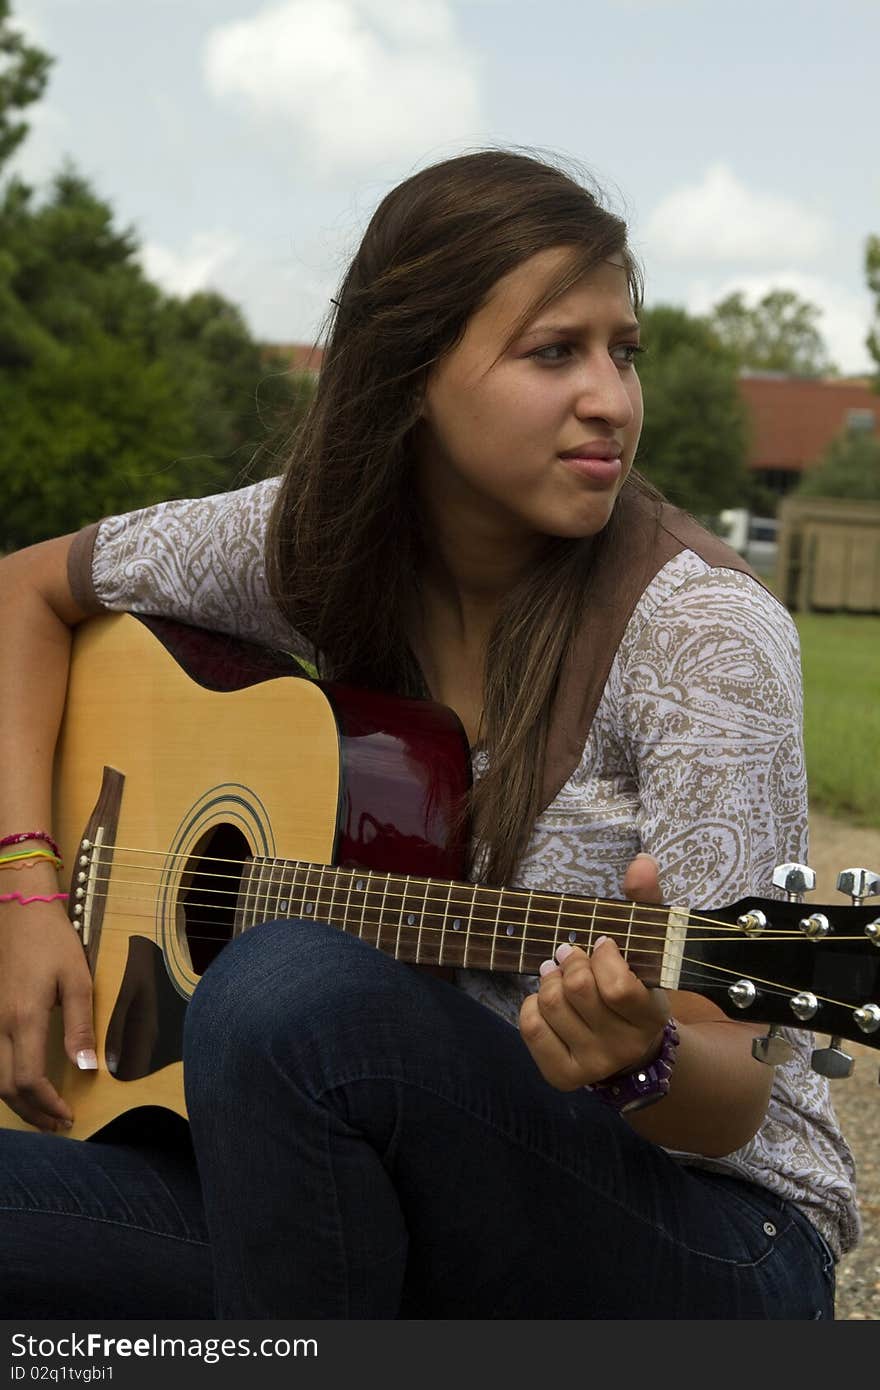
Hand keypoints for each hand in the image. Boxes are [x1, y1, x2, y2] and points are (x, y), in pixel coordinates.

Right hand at [0, 902, 96, 1130]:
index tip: (68, 1115)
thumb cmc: (53, 941)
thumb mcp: (77, 979)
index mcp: (23, 1019)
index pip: (29, 1080)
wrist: (19, 911)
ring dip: (17, 1101)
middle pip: (6, 1087)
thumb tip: (86, 1067)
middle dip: (32, 1112)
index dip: (47, 1104)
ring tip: (43, 1113)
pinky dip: (6, 1082)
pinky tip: (23, 1086)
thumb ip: (80, 1025)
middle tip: (58, 1124)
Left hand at [519, 853, 669, 1090]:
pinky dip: (530, 1004)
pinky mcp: (562, 1075)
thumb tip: (642, 861)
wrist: (631, 1051)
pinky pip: (531, 1027)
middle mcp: (623, 1047)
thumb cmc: (635, 989)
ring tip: (556, 974)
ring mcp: (592, 1066)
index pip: (617, 987)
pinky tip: (545, 1001)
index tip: (601, 944)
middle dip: (569, 961)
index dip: (602, 957)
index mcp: (650, 1016)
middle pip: (578, 991)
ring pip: (551, 1005)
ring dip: (548, 980)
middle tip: (569, 953)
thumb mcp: (647, 951)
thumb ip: (645, 904)